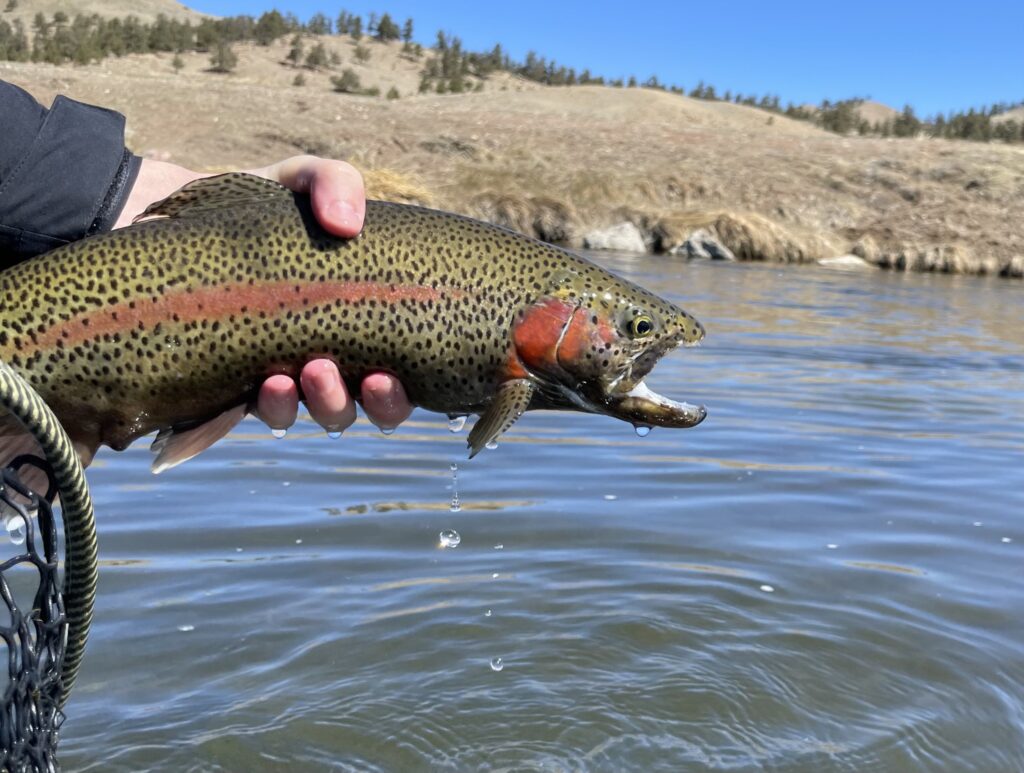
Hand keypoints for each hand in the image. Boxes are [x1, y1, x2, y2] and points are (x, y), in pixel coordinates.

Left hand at [116, 154, 412, 434]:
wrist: (163, 217)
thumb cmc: (250, 205)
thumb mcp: (298, 179)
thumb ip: (334, 181)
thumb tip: (347, 223)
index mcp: (358, 319)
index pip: (401, 370)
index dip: (405, 387)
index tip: (396, 369)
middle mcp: (329, 355)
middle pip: (374, 404)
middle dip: (381, 404)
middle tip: (370, 377)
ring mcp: (284, 376)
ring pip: (325, 415)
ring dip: (329, 404)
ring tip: (313, 371)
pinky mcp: (235, 388)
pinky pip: (264, 414)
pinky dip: (276, 405)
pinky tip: (270, 382)